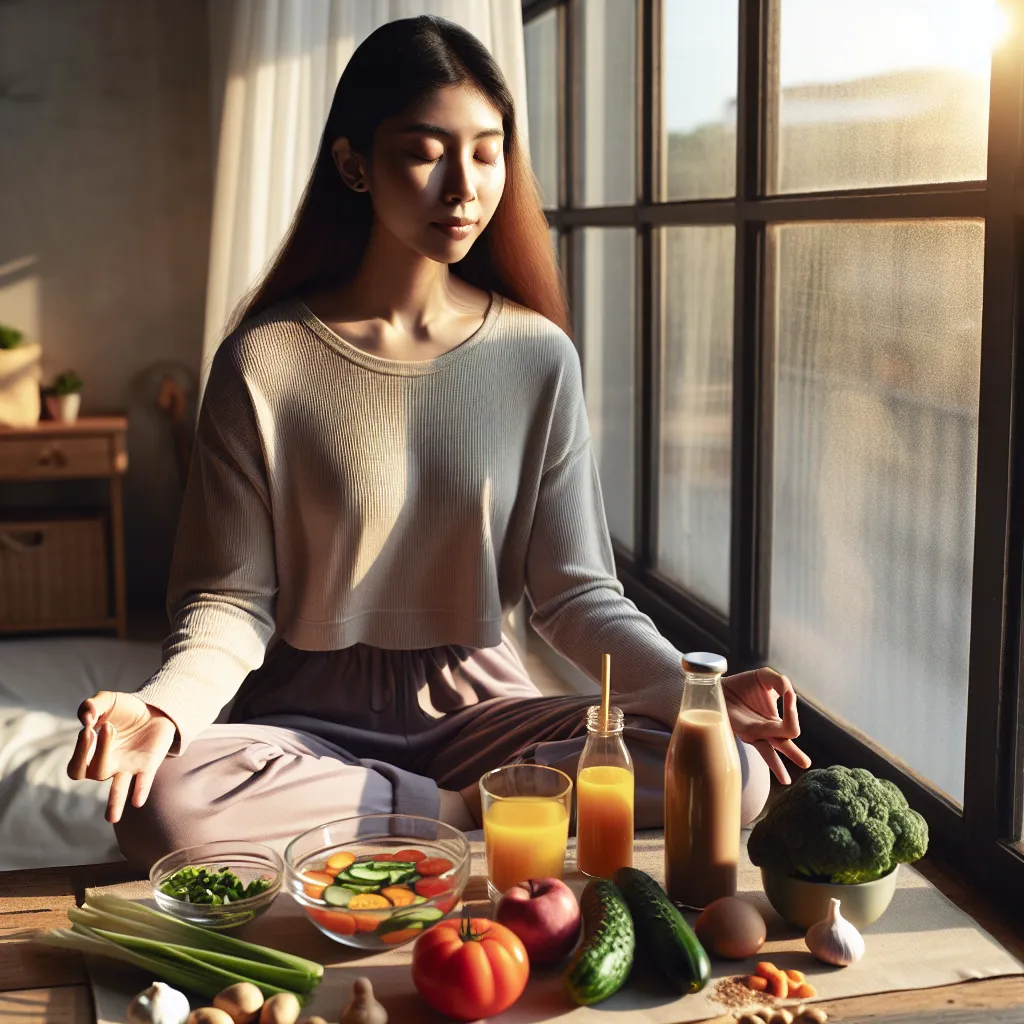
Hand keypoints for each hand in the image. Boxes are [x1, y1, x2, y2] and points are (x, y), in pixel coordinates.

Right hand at [66, 691, 177, 823]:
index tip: (89, 726)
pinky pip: (144, 781)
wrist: (155, 708)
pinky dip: (140, 790)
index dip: (80, 748)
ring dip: (115, 802)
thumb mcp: (107, 700)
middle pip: (95, 773)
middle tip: (106, 730)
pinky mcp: (148, 764)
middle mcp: (109, 764)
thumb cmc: (126, 709)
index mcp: (93, 753)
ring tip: (112, 819)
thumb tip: (85, 718)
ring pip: (118, 788)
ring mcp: (128, 766)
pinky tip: (138, 802)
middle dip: (97, 755)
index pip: (78, 764)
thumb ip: (91, 706)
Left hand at [722, 667, 810, 783]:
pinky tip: (783, 778)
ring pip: (773, 751)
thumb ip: (781, 682)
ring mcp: (755, 734)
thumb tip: (789, 693)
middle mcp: (767, 730)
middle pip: (785, 743)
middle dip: (794, 754)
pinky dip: (774, 760)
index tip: (789, 694)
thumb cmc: (743, 684)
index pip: (790, 721)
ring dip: (782, 763)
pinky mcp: (744, 733)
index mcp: (775, 720)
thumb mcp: (766, 677)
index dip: (792, 708)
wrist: (719, 685)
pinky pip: (762, 748)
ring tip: (791, 777)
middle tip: (805, 763)